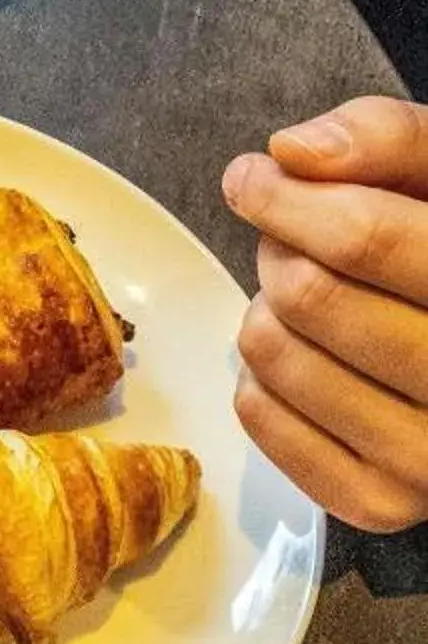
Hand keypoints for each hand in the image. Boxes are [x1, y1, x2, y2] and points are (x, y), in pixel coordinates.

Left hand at [223, 97, 427, 531]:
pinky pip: (260, 418)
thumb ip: (391, 139)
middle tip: (296, 244)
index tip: (252, 178)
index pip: (366, 239)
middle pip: (310, 295)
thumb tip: (294, 154)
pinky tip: (309, 358)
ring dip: (268, 311)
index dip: (287, 199)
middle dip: (281, 252)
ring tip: (310, 300)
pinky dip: (259, 378)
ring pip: (275, 353)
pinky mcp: (384, 503)